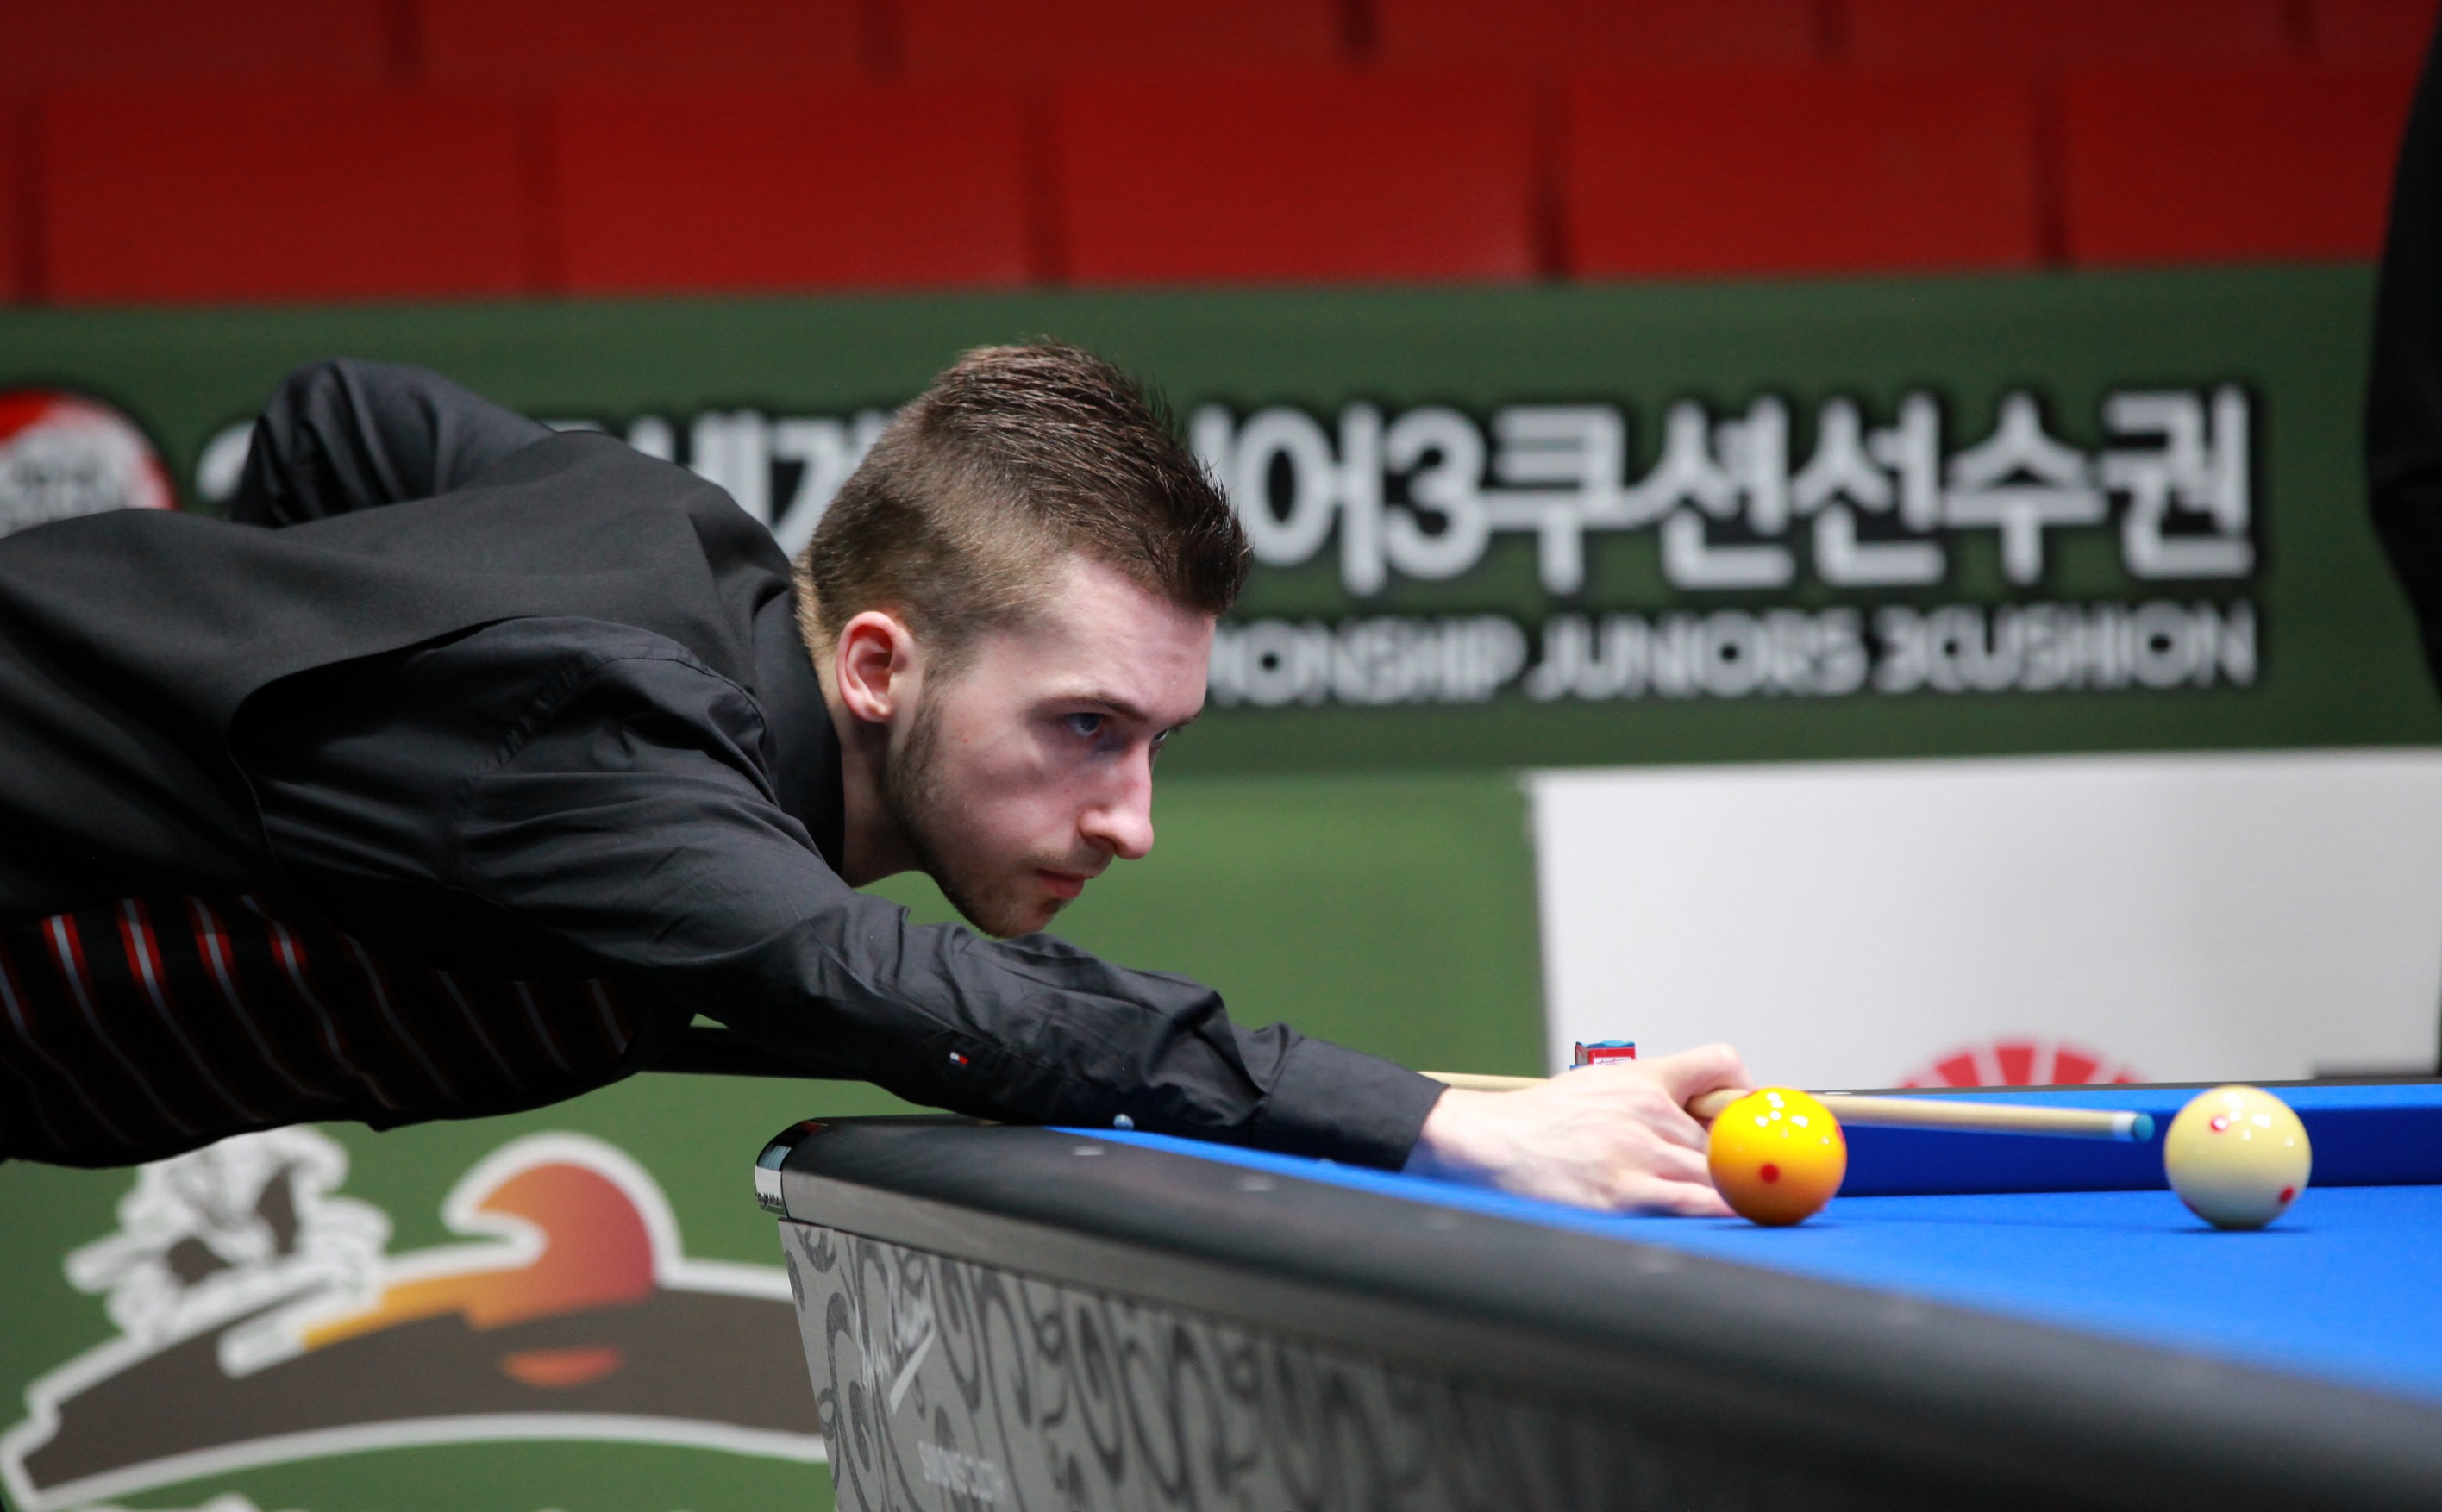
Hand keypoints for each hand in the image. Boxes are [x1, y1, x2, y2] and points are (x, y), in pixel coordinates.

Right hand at [1402, 1044, 1751, 1214]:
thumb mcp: (1598, 1086)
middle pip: (1726, 1134)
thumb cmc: (1541, 1123)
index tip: (1751, 1121)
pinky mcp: (1624, 1196)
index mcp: (1642, 1079)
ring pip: (1717, 1172)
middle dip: (1736, 1159)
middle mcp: (1647, 1110)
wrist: (1488, 1143)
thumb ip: (1649, 1096)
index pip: (1720, 1065)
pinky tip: (1733, 1219)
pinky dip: (1722, 1212)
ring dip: (1730, 1190)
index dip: (1746, 1093)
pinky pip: (1694, 1204)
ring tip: (1739, 1204)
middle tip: (1750, 1178)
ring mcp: (1637, 1154)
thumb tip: (1703, 1121)